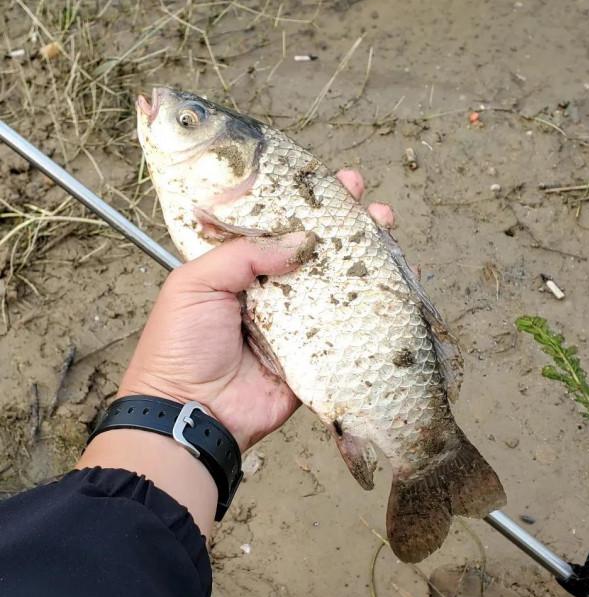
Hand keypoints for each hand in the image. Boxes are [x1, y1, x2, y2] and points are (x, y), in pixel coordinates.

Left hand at [117, 170, 393, 451]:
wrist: (190, 413)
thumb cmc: (179, 346)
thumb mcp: (194, 283)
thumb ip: (243, 254)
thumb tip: (300, 242)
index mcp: (237, 272)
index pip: (276, 229)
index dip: (304, 205)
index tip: (332, 183)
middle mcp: (272, 295)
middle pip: (316, 254)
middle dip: (346, 226)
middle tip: (369, 202)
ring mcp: (297, 328)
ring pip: (338, 286)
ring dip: (367, 258)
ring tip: (388, 228)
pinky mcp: (316, 359)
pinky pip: (350, 331)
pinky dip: (377, 309)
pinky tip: (400, 282)